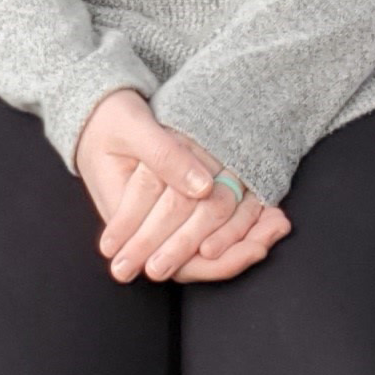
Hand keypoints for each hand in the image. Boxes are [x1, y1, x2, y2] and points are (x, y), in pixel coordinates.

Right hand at [73, 91, 276, 282]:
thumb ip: (164, 156)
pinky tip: (269, 212)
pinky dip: (239, 222)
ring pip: (204, 246)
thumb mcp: (132, 128)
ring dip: (243, 239)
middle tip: (273, 237)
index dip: (215, 261)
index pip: (173, 260)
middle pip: (195, 261)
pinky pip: (207, 226)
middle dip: (238, 253)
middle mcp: (145, 227)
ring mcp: (161, 218)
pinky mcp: (176, 204)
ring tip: (279, 224)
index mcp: (126, 216)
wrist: (95, 112)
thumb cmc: (109, 118)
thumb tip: (203, 187)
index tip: (253, 249)